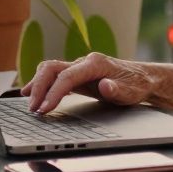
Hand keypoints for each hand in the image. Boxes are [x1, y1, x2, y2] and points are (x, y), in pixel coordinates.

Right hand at [20, 52, 156, 113]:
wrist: (143, 78)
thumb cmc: (137, 85)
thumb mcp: (132, 91)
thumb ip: (118, 89)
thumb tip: (105, 86)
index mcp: (95, 64)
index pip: (67, 76)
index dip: (53, 93)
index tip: (44, 109)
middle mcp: (84, 62)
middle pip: (52, 68)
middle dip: (39, 87)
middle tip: (33, 109)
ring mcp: (79, 67)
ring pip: (50, 69)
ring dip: (37, 84)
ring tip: (29, 103)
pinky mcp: (77, 74)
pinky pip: (54, 75)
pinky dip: (42, 84)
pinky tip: (32, 94)